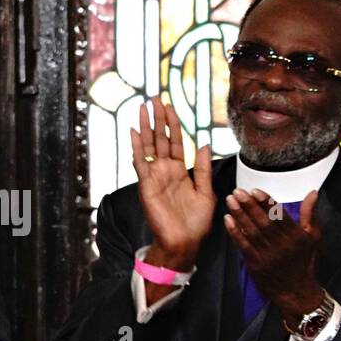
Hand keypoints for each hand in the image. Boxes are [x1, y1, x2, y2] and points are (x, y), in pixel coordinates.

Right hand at [130, 99, 215, 297]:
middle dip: (158, 118)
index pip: (176, 141)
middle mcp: (165, 171)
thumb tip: (205, 145)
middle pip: (161, 138)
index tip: (170, 105)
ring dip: (146, 126)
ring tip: (143, 107)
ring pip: (149, 146)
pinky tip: (135, 131)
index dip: (173, 123)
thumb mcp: (206, 192)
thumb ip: (203, 168)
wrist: (184, 242)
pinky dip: (137, 146)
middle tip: (155, 98)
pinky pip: (140, 162)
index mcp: (181, 171)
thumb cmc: (195, 223)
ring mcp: (154, 177)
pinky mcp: (146, 185)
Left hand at [224, 188, 324, 328]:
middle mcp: (282, 245)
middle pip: (263, 222)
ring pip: (252, 232)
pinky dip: (235, 232)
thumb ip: (309, 213)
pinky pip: (244, 246)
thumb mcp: (312, 237)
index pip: (279, 215)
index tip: (255, 191)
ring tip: (231, 201)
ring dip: (240, 215)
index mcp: (296, 236)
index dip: (266, 202)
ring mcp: (268, 255)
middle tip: (238, 191)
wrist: (296, 290)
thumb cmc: (304, 261)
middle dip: (249, 205)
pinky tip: (227, 220)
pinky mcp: (256, 264)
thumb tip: (312, 193)